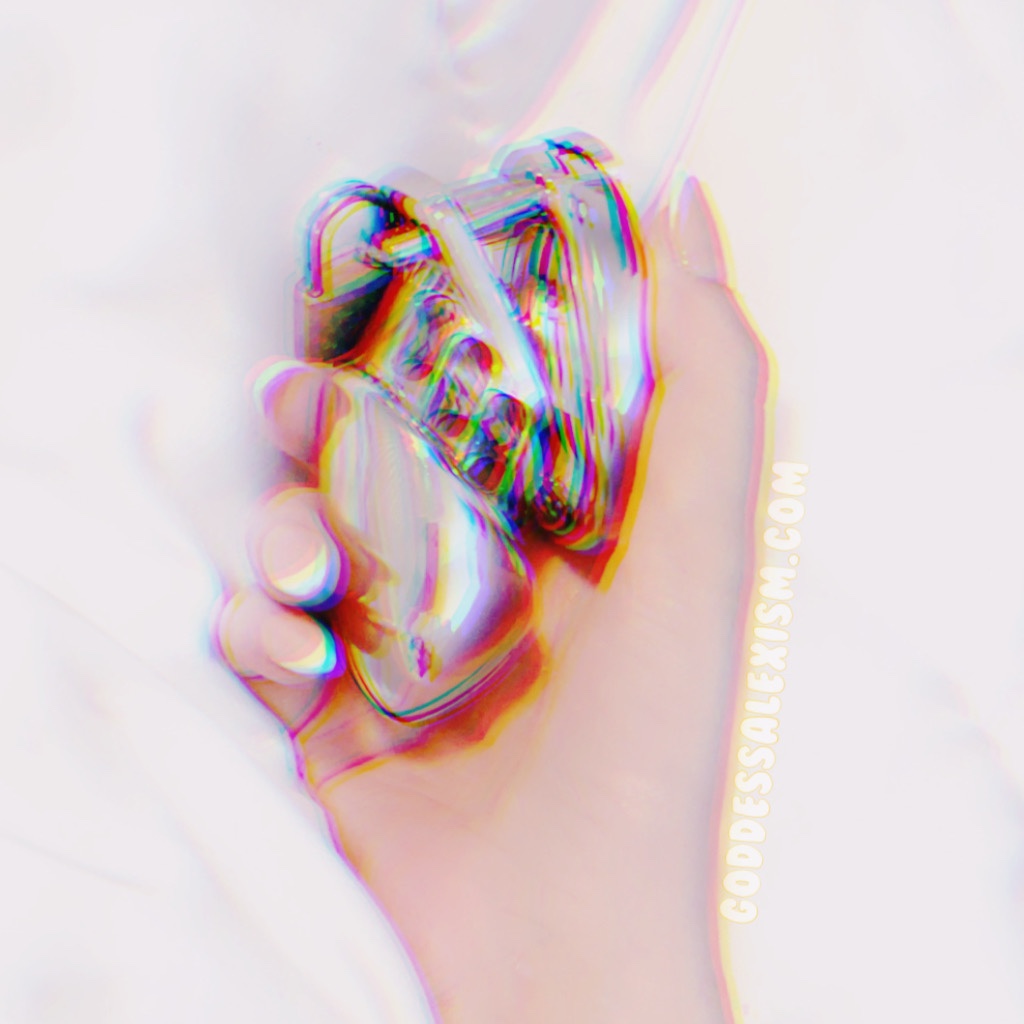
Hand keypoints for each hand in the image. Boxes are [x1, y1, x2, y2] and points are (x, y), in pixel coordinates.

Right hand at [217, 179, 766, 1022]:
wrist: (566, 938)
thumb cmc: (650, 746)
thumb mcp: (703, 545)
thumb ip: (711, 382)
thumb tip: (689, 211)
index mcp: (564, 539)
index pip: (481, 412)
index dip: (428, 353)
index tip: (385, 311)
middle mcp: (484, 587)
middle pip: (378, 468)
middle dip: (323, 429)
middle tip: (292, 412)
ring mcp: (406, 653)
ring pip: (307, 545)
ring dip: (278, 535)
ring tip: (298, 572)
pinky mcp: (338, 720)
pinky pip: (267, 641)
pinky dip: (251, 626)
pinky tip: (276, 642)